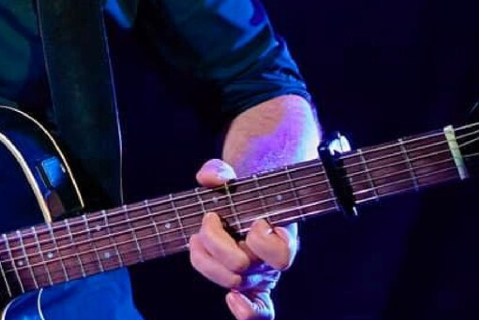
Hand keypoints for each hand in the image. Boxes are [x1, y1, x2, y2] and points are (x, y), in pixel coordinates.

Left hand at [186, 160, 296, 319]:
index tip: (255, 222)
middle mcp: (271, 261)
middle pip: (242, 267)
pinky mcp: (250, 287)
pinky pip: (257, 312)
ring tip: (198, 238)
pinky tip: (232, 300)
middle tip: (212, 217)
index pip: (281, 254)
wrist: (250, 205)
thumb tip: (210, 179)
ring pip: (232, 282)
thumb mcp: (229, 176)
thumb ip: (218, 171)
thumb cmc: (242, 192)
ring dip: (207, 260)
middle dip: (217, 242)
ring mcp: (260, 277)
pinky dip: (246, 311)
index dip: (262, 241)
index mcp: (280, 236)